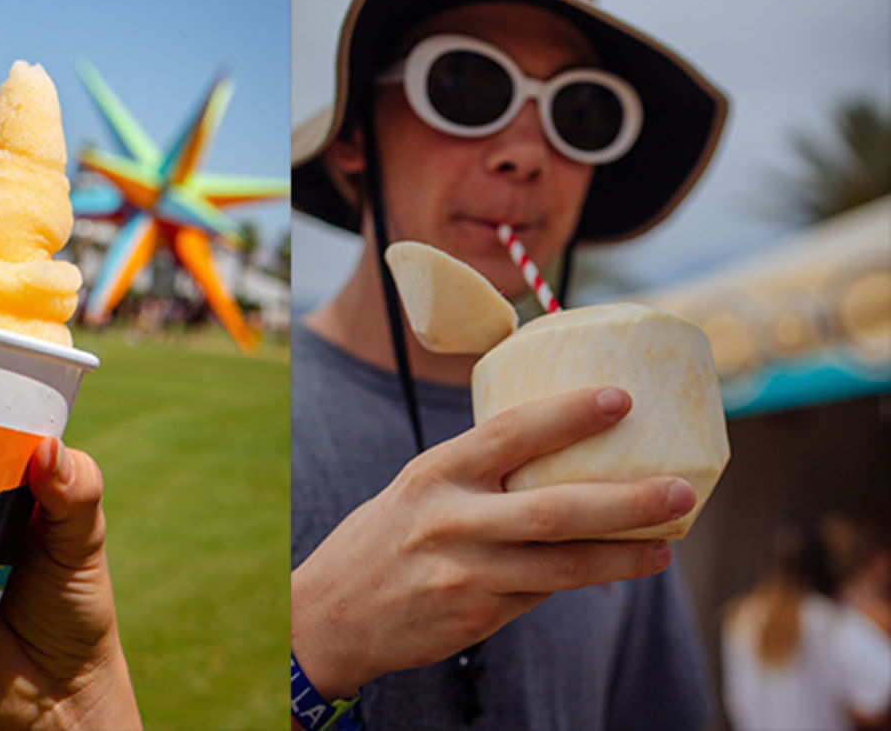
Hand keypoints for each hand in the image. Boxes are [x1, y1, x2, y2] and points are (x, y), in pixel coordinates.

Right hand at [291, 386, 695, 700]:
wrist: (334, 613)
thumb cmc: (388, 535)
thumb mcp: (421, 485)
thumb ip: (480, 472)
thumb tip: (561, 451)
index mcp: (436, 472)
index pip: (508, 433)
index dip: (568, 414)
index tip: (621, 399)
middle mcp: (451, 520)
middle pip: (553, 509)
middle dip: (626, 501)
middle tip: (681, 490)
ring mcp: (466, 573)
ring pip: (563, 565)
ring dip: (625, 554)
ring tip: (670, 541)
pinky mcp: (478, 615)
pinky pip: (544, 593)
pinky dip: (587, 578)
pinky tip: (622, 568)